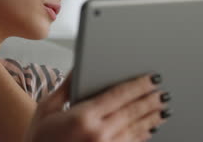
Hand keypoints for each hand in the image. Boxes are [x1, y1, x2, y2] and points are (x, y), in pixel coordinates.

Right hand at [26, 73, 168, 141]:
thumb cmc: (39, 139)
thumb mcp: (46, 108)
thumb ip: (66, 86)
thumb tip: (78, 67)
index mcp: (83, 116)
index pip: (119, 95)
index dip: (138, 85)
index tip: (152, 78)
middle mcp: (98, 133)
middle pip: (132, 112)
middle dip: (150, 100)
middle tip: (163, 91)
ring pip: (136, 129)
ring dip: (152, 118)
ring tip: (163, 108)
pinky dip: (142, 135)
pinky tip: (150, 129)